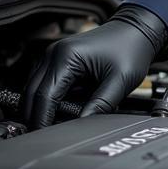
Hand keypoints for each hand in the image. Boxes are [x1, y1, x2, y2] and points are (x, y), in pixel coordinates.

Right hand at [22, 4, 167, 128]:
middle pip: (31, 94)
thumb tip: (82, 127)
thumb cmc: (130, 49)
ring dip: (40, 108)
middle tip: (44, 137)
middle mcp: (54, 53)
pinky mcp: (59, 60)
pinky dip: (48, 98)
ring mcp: (54, 55)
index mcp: (66, 56)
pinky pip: (44, 83)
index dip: (41, 120)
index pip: (43, 96)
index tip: (43, 138)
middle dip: (35, 116)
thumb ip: (101, 104)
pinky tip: (60, 110)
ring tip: (53, 126)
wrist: (136, 29)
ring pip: (34, 89)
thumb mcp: (120, 80)